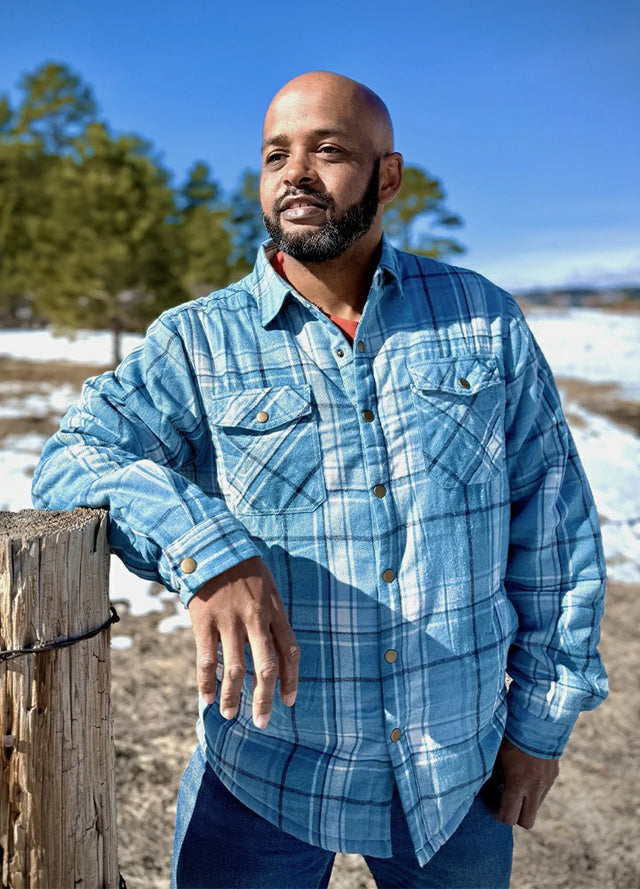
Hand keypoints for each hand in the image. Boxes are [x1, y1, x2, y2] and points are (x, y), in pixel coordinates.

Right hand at [187, 557, 299, 728]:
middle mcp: (255, 618)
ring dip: (233, 697)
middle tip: (262, 722)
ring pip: (235, 669)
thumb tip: (276, 659)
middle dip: (265, 699)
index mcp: (275, 610)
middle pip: (265, 667)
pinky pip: (207, 660)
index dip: (291, 680)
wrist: (212, 549)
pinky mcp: (204, 622)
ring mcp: (229, 621)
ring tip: (231, 715)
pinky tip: (207, 698)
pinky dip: (207, 682)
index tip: (289, 702)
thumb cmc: (244, 573)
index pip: (290, 651)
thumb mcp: (268, 590)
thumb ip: (272, 621)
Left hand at [494, 738, 559, 828]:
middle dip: (515, 816)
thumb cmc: (510, 734)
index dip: (499, 817)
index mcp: (517, 783)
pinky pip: (543, 792)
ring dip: (525, 802)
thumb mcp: (496, 755)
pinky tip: (525, 773)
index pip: (509, 817)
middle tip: (504, 802)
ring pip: (536, 807)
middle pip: (526, 822)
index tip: (493, 808)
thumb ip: (494, 776)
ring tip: (514, 785)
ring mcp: (546, 782)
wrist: (538, 719)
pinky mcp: (554, 775)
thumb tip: (487, 790)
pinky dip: (533, 790)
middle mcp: (534, 788)